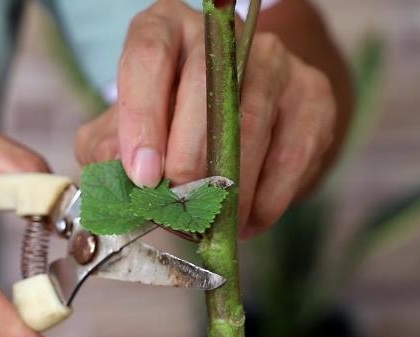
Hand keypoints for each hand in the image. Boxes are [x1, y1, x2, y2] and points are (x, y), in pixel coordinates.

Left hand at [75, 0, 337, 238]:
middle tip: (177, 207)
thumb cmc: (169, 127)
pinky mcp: (311, 95)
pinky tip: (246, 221)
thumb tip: (120, 181)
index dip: (142, 119)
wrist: (241, 124)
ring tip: (210, 224)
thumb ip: (107, 151)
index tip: (143, 176)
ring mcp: (273, 60)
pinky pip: (291, 154)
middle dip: (187, 159)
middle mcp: (222, 35)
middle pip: (204, 89)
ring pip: (251, 123)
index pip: (148, 56)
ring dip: (228, 187)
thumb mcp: (123, 133)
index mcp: (165, 28)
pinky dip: (266, 198)